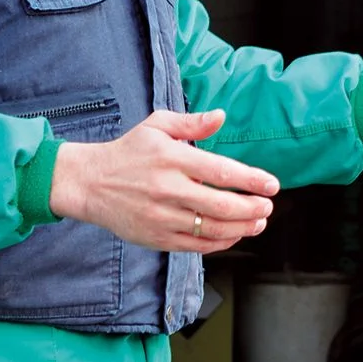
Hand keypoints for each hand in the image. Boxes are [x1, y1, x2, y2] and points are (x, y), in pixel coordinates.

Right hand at [49, 108, 277, 251]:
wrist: (90, 183)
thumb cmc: (129, 151)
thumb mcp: (157, 126)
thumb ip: (191, 123)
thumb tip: (221, 116)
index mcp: (171, 159)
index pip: (221, 171)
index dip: (252, 180)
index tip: (272, 184)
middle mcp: (167, 189)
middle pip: (220, 205)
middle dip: (252, 208)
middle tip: (268, 207)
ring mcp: (161, 217)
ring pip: (210, 229)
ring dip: (241, 228)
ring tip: (259, 222)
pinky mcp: (155, 237)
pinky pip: (195, 245)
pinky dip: (219, 242)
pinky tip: (234, 235)